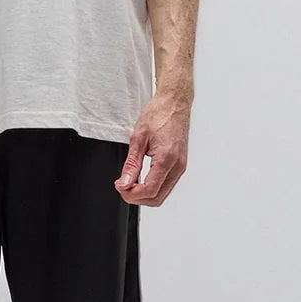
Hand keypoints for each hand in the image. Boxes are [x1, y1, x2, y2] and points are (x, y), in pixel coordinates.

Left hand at [115, 91, 189, 205]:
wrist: (174, 103)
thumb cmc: (159, 114)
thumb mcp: (138, 138)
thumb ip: (131, 164)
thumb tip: (124, 183)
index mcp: (167, 159)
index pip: (150, 190)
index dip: (131, 194)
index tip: (120, 186)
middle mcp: (177, 166)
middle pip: (157, 198)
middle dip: (137, 197)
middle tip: (122, 186)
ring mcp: (180, 166)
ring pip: (162, 195)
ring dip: (144, 194)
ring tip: (129, 183)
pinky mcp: (180, 165)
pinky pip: (167, 186)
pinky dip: (153, 188)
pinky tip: (141, 180)